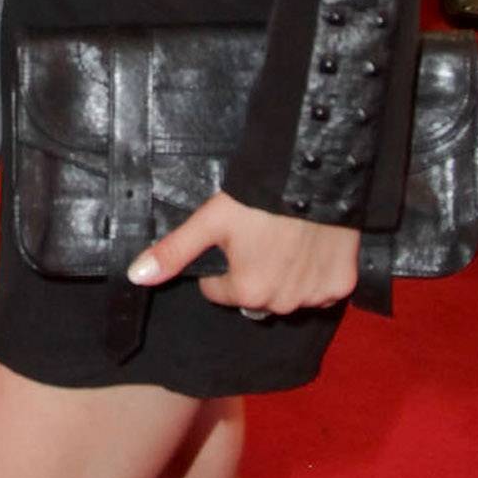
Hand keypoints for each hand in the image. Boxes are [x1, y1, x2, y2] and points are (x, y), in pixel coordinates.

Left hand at [127, 191, 359, 313]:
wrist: (315, 174)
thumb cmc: (258, 197)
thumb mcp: (210, 220)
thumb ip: (174, 251)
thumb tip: (136, 276)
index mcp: (247, 291)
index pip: (218, 290)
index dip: (221, 264)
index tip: (233, 238)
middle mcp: (281, 302)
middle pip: (254, 297)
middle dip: (253, 274)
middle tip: (261, 236)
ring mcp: (314, 296)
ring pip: (287, 296)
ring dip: (285, 278)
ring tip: (287, 240)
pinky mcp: (341, 285)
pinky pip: (321, 292)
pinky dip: (315, 276)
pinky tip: (312, 248)